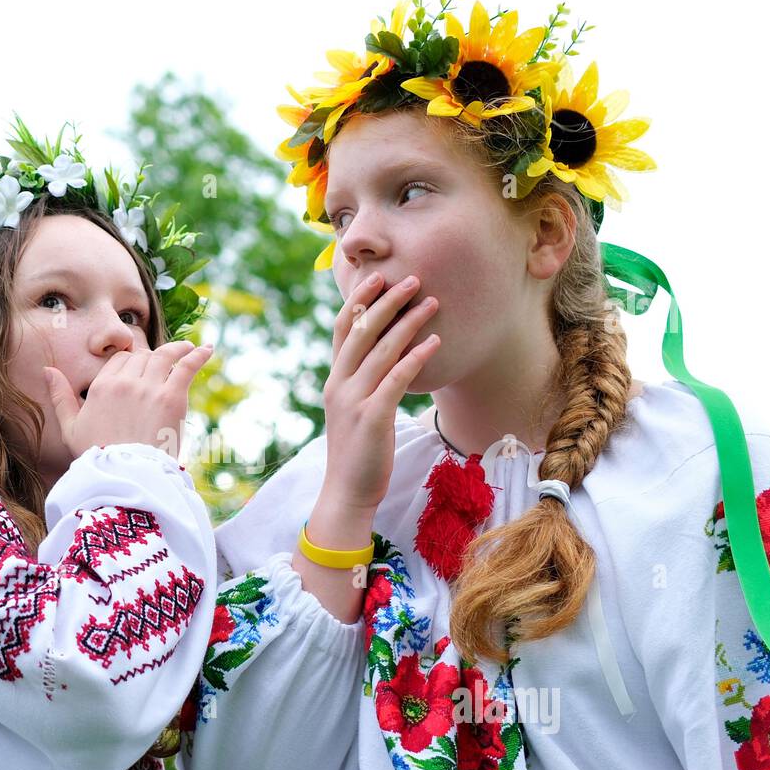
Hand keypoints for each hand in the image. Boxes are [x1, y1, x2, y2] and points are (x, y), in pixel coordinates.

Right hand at [43, 341, 213, 460]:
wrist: (125, 478)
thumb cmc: (97, 458)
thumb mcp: (71, 428)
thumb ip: (60, 397)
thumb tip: (48, 369)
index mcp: (102, 386)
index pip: (120, 360)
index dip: (132, 360)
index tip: (142, 364)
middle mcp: (124, 382)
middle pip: (142, 357)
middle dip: (153, 358)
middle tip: (166, 360)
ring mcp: (150, 388)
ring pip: (164, 356)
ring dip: (178, 349)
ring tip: (188, 347)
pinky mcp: (172, 398)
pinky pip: (187, 367)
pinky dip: (198, 355)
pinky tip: (208, 350)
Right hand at [322, 272, 439, 512]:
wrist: (347, 492)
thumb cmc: (359, 452)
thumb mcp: (354, 411)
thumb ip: (363, 383)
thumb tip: (386, 357)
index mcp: (334, 381)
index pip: (341, 329)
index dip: (358, 300)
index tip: (378, 277)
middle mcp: (339, 386)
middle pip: (360, 331)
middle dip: (387, 301)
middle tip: (413, 278)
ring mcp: (354, 401)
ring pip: (380, 351)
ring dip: (409, 323)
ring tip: (432, 302)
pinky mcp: (372, 419)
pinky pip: (396, 380)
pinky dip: (416, 358)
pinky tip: (434, 343)